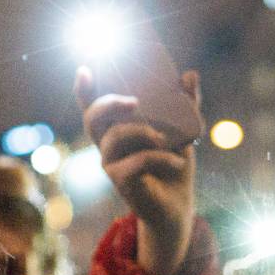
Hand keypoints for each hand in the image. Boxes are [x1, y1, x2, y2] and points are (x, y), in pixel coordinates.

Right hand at [76, 66, 199, 274]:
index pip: (93, 106)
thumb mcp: (184, 131)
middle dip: (109, 103)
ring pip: (116, 137)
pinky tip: (178, 162)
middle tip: (134, 100)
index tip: (85, 70)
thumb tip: (189, 75)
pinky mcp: (120, 181)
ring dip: (146, 133)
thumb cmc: (174, 165)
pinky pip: (137, 161)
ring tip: (169, 140)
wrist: (178, 205)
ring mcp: (110, 163)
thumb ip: (187, 104)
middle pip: (93, 117)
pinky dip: (162, 158)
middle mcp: (108, 144)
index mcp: (118, 129)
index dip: (84, 90)